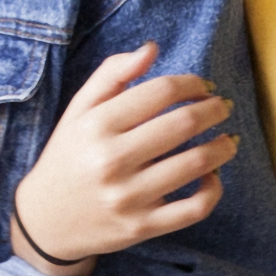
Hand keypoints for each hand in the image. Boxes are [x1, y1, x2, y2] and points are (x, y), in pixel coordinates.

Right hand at [15, 45, 234, 264]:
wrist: (46, 220)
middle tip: (223, 107)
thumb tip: (152, 48)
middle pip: (183, 124)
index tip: (204, 85)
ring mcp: (128, 197)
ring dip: (223, 146)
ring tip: (228, 139)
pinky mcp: (141, 227)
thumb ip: (112, 74)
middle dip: (214, 109)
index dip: (192, 83)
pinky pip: (194, 209)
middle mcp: (111, 160)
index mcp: (96, 125)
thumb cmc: (69, 156)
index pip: (161, 91)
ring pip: (195, 164)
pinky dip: (213, 189)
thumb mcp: (79, 110)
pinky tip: (213, 176)